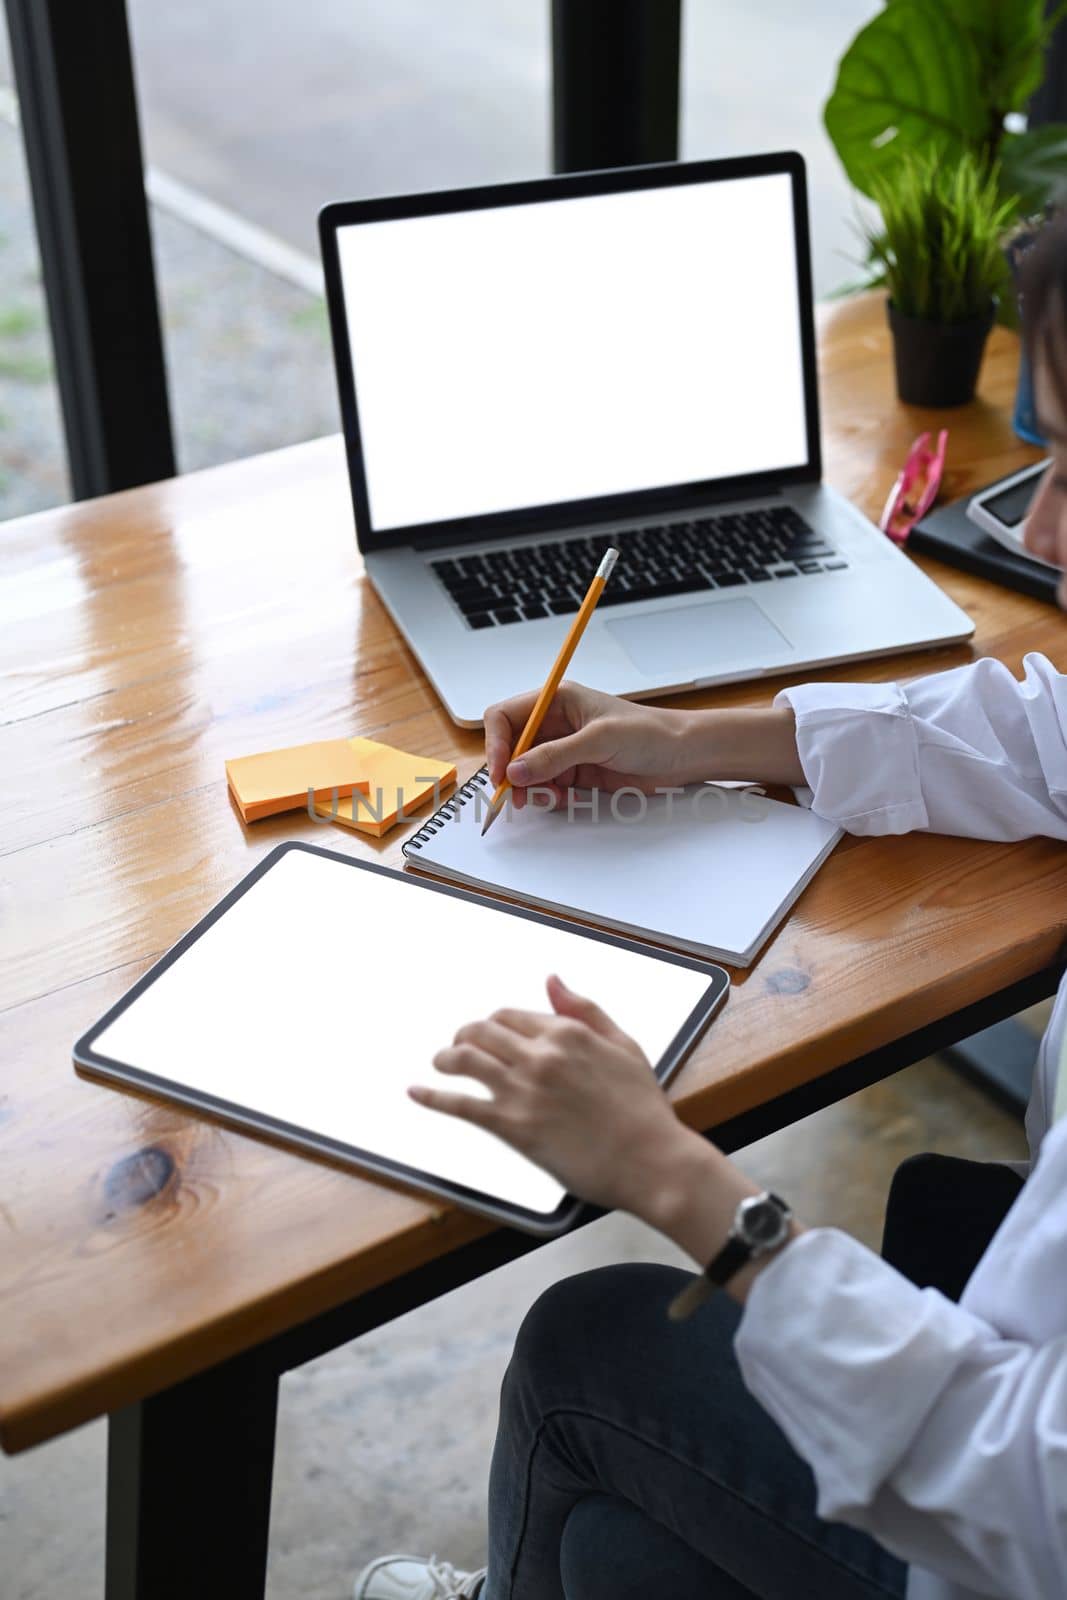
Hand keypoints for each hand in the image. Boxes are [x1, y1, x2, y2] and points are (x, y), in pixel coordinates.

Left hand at [408, 974, 693, 1214]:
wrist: (652, 1162)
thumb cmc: (644, 1110)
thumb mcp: (624, 1045)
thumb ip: (585, 1009)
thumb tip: (552, 980)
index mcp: (567, 1032)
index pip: (512, 1015)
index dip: (494, 1023)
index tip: (489, 1033)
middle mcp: (540, 1054)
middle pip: (482, 1031)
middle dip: (464, 1035)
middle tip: (458, 1045)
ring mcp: (523, 1089)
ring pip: (465, 1059)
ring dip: (445, 1058)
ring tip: (440, 1063)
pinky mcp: (512, 1126)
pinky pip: (459, 1104)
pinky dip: (432, 1097)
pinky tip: (417, 1093)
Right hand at [483, 681, 696, 809]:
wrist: (682, 755)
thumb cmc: (650, 732)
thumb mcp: (600, 740)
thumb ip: (555, 755)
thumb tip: (516, 770)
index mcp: (557, 701)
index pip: (506, 716)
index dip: (496, 743)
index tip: (500, 771)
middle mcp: (556, 723)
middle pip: (511, 747)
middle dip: (511, 771)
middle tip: (517, 795)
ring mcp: (564, 749)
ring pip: (526, 771)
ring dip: (530, 787)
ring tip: (550, 797)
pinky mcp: (575, 772)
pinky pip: (546, 786)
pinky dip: (548, 796)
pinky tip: (565, 799)